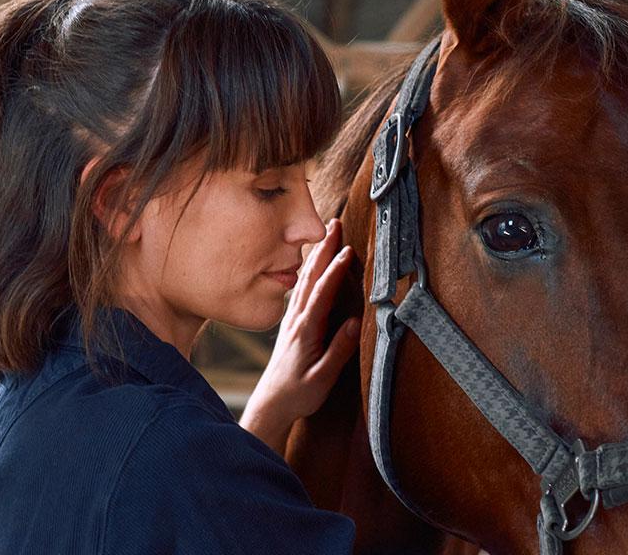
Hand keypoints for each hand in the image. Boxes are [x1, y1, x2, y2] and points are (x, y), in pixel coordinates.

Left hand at [240, 218, 359, 455]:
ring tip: (328, 233)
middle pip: (311, 278)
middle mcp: (296, 320)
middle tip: (335, 224)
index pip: (322, 295)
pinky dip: (309, 269)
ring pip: (304, 280)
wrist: (271, 404)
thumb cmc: (298, 394)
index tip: (348, 251)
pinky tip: (313, 261)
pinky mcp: (292, 323)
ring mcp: (292, 320)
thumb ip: (338, 350)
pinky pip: (301, 289)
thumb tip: (356, 323)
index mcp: (305, 332)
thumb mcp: (322, 378)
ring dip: (317, 255)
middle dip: (324, 250)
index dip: (335, 272)